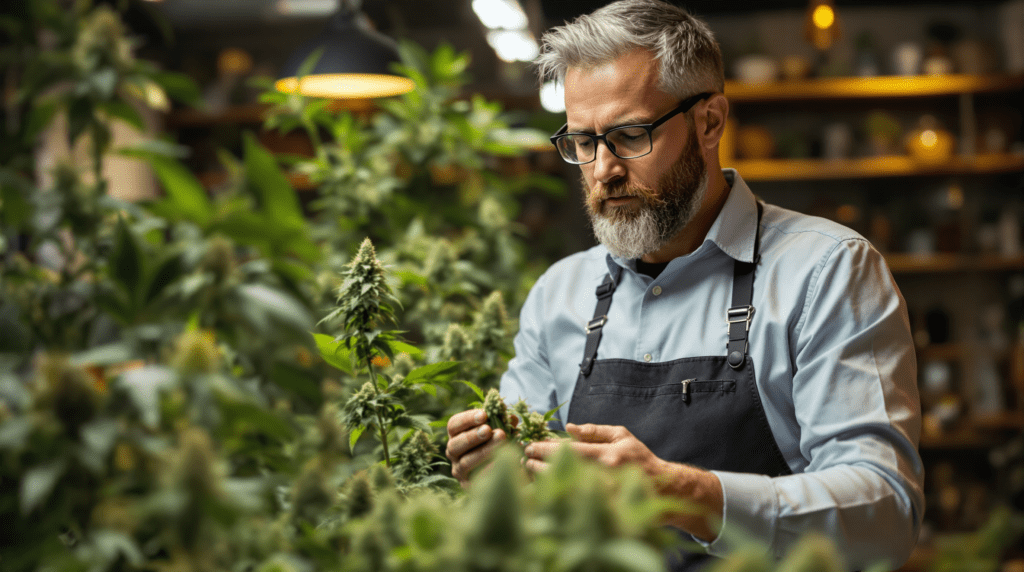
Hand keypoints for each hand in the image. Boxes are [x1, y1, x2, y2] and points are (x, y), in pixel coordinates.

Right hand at [445, 408, 509, 486]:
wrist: (500, 473)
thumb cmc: (496, 444)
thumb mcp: (498, 430)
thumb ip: (503, 422)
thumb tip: (512, 418)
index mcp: (456, 436)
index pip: (454, 425)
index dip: (467, 419)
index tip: (484, 415)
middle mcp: (454, 453)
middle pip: (455, 444)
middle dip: (472, 436)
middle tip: (488, 430)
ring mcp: (459, 471)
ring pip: (465, 462)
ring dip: (482, 452)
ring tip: (500, 442)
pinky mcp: (468, 485)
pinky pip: (475, 479)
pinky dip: (488, 470)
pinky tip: (501, 462)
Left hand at [523, 422, 722, 541]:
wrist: (664, 489)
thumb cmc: (640, 458)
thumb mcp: (622, 436)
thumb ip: (595, 431)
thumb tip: (568, 428)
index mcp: (608, 455)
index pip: (569, 451)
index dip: (546, 449)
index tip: (530, 446)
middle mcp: (604, 477)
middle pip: (562, 472)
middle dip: (539, 465)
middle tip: (525, 459)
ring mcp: (603, 496)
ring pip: (564, 490)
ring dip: (543, 482)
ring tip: (529, 473)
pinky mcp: (602, 510)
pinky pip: (572, 504)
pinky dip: (556, 497)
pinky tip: (543, 490)